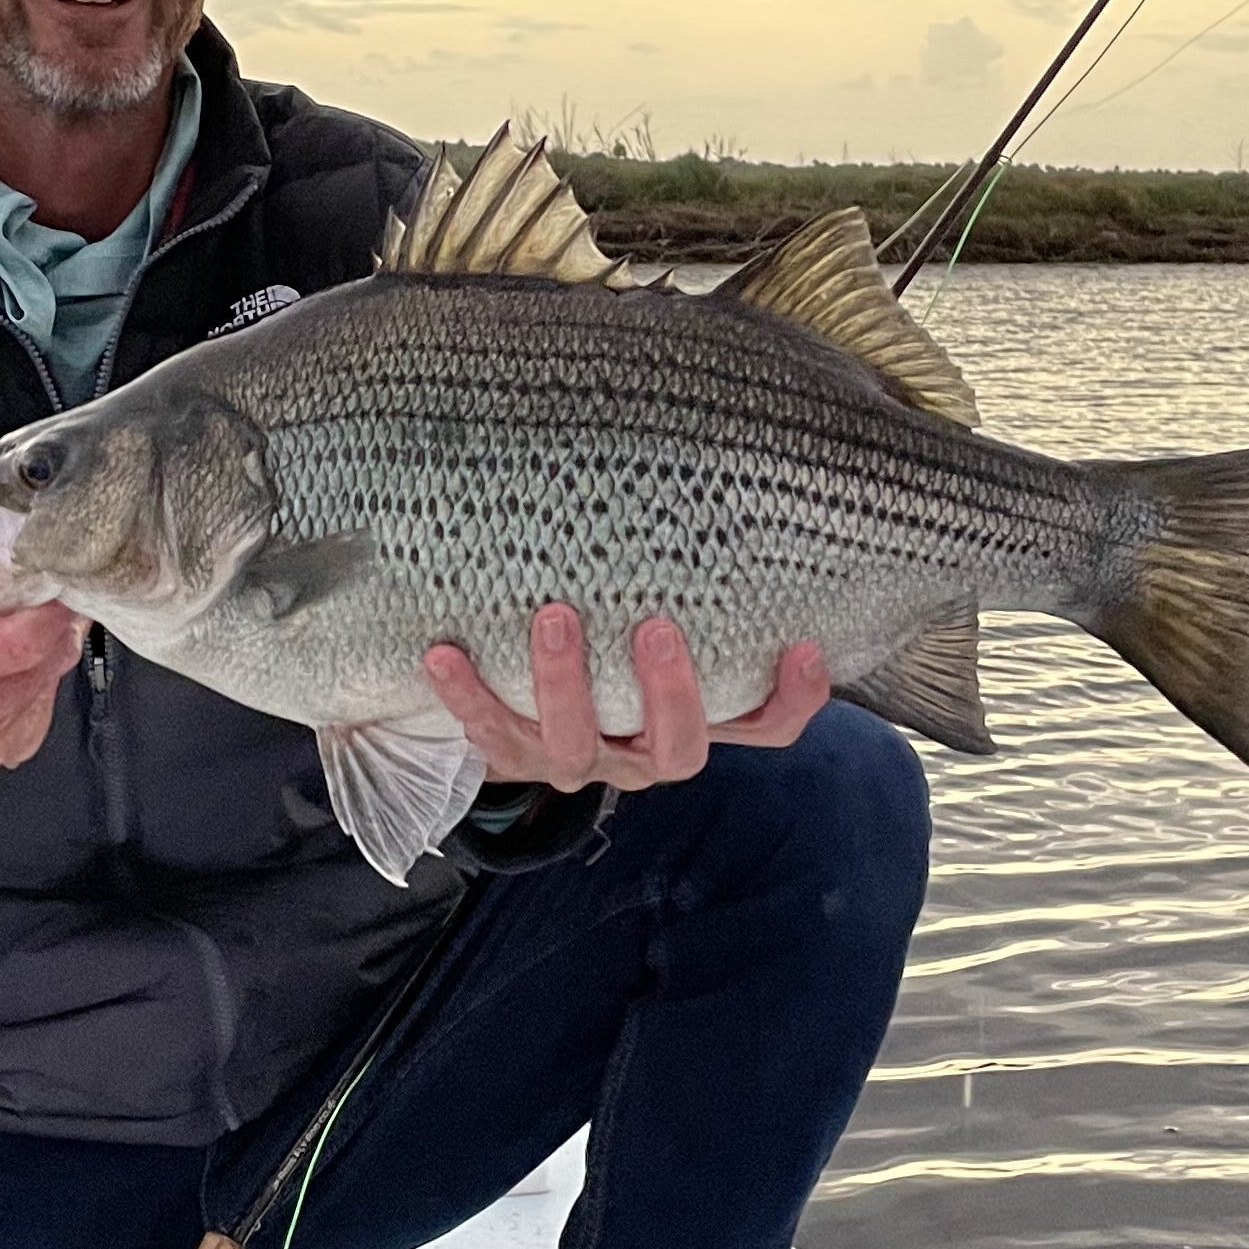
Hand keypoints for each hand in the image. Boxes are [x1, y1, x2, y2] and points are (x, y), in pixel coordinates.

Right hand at [0, 538, 84, 783]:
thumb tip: (12, 558)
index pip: (11, 644)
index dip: (48, 611)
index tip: (59, 584)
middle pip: (38, 665)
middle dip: (53, 627)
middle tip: (50, 599)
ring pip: (46, 685)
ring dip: (48, 652)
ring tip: (22, 631)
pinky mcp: (2, 755)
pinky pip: (44, 707)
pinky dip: (39, 679)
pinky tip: (11, 666)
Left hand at [422, 605, 829, 794]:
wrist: (521, 722)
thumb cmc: (613, 660)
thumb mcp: (656, 636)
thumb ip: (691, 590)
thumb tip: (723, 486)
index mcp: (690, 728)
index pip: (765, 729)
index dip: (792, 700)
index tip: (805, 648)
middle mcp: (641, 756)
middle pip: (675, 748)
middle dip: (668, 692)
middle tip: (657, 628)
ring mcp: (576, 762)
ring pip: (576, 743)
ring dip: (564, 683)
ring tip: (552, 617)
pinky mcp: (514, 757)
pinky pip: (488, 733)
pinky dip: (465, 694)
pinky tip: (443, 652)